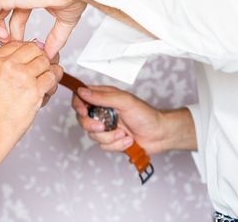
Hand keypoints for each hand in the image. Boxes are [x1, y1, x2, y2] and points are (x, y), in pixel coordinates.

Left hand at [0, 0, 94, 58]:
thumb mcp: (64, 22)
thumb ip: (56, 38)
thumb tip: (51, 54)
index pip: (15, 17)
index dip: (15, 35)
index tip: (22, 47)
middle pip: (0, 15)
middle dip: (2, 34)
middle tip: (10, 47)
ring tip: (5, 42)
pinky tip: (4, 36)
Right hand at [0, 41, 62, 142]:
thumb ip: (9, 62)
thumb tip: (36, 46)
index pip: (19, 44)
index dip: (29, 53)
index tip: (31, 62)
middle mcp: (6, 65)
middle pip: (35, 49)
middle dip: (41, 60)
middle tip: (41, 72)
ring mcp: (21, 76)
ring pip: (46, 62)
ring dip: (49, 72)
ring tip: (43, 84)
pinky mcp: (34, 89)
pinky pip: (52, 77)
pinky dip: (52, 84)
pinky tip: (45, 91)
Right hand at [72, 86, 196, 154]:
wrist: (159, 134)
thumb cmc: (146, 114)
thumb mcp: (124, 101)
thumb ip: (102, 97)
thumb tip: (83, 91)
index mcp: (104, 97)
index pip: (81, 97)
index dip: (78, 104)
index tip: (84, 111)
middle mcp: (103, 111)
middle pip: (82, 119)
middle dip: (92, 125)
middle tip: (103, 126)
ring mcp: (106, 126)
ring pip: (92, 135)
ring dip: (109, 137)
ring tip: (123, 133)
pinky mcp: (111, 140)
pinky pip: (103, 146)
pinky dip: (117, 145)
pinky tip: (127, 139)